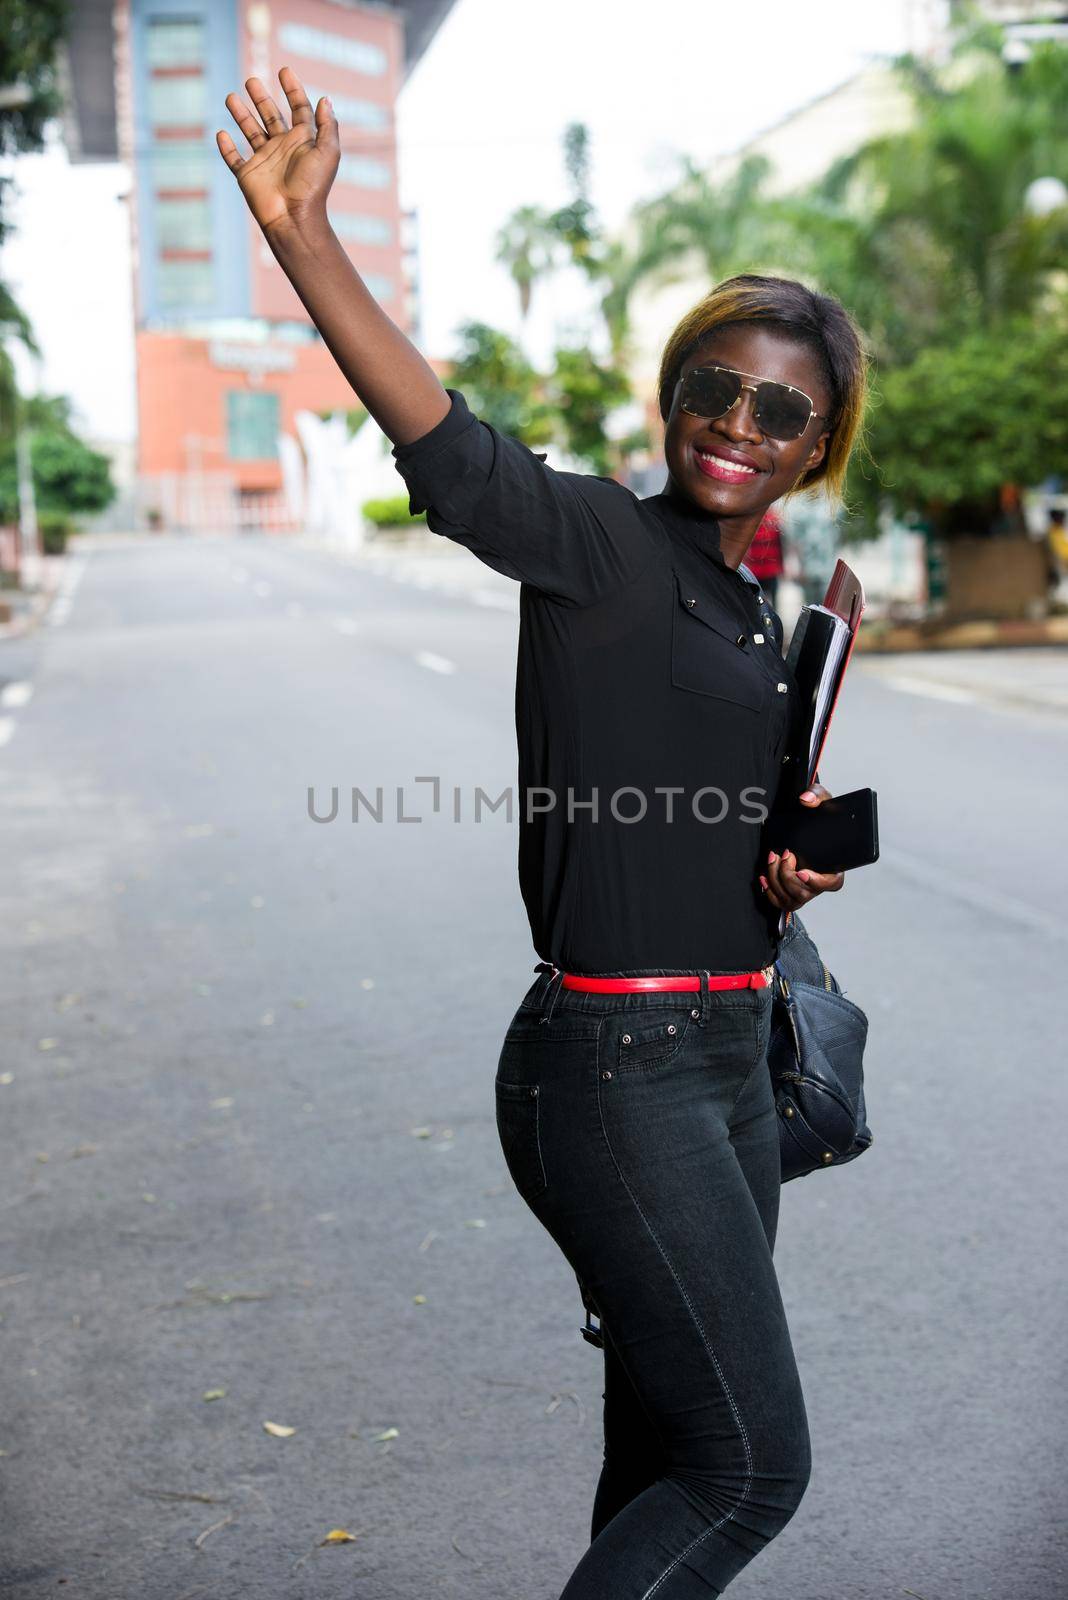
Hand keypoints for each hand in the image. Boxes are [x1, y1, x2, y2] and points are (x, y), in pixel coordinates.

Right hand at [216, 66, 339, 236]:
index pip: (299, 109)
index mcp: (302, 141)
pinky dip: (226, 147)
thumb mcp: (328, 153)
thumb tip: (325, 99)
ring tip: (231, 97)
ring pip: (250, 132)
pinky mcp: (247, 175)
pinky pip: (234, 158)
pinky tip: (221, 133)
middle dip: (261, 98)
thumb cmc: (313, 186)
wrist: (293, 217)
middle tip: (251, 81)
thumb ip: (327, 125)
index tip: (284, 70)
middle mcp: (283, 148)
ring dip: (241, 115)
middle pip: (271, 116)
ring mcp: (264, 161)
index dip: (293, 89)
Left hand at [759, 782, 845, 911]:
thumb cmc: (817, 816)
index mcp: (835, 866)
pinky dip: (769, 891)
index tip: (802, 871)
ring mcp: (805, 890)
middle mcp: (820, 882)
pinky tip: (763, 876)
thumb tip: (805, 799)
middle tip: (784, 854)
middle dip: (788, 875)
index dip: (817, 881)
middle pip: (806, 892)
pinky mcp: (790, 893)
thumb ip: (816, 795)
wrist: (802, 825)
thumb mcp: (821, 800)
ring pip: (792, 898)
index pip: (832, 883)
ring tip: (772, 858)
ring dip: (777, 879)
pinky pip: (780, 901)